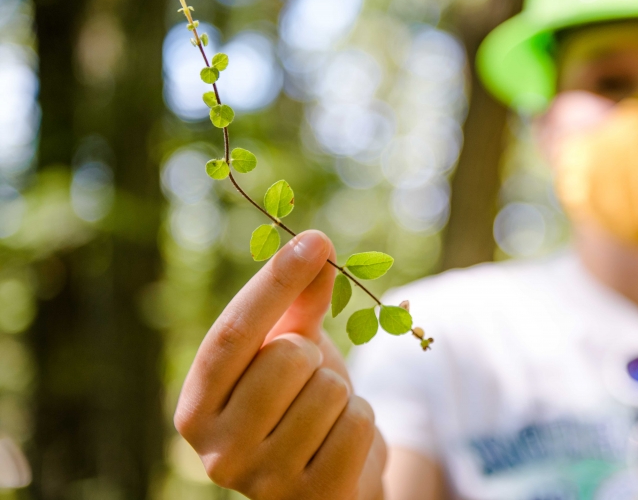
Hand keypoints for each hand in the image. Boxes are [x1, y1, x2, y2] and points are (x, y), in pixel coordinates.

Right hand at [174, 230, 385, 499]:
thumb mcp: (291, 346)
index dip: (275, 282)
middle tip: (307, 382)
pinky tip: (340, 442)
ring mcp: (262, 483)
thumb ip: (298, 300)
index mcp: (197, 406)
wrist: (329, 474)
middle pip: (288, 358)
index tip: (314, 241)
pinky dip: (361, 422)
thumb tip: (316, 243)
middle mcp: (216, 451)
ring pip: (329, 390)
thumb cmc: (299, 402)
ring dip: (340, 393)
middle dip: (313, 355)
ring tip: (323, 416)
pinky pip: (357, 425)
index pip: (233, 334)